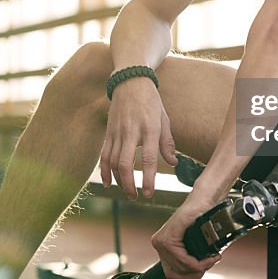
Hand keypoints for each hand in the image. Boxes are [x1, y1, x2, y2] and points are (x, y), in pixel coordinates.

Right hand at [100, 77, 176, 199]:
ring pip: (112, 162)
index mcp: (150, 128)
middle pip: (125, 163)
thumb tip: (173, 163)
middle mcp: (132, 131)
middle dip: (129, 184)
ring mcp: (117, 132)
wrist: (130, 81)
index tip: (149, 194)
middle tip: (135, 197)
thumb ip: (167, 143)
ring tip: (127, 192)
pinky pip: (104, 155)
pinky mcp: (108, 132)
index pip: (148, 158)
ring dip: (118, 180)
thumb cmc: (151, 102)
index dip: (148, 178)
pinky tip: (109, 183)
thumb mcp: (164, 119)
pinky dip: (104, 171)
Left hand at [152, 197, 221, 278]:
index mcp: (162, 245)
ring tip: (212, 259)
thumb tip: (195, 276)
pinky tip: (209, 258)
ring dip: (201, 267)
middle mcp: (158, 244)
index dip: (191, 275)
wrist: (204, 202)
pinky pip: (183, 260)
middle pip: (176, 273)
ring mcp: (161, 241)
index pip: (172, 273)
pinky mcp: (168, 238)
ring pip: (181, 268)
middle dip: (196, 273)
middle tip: (210, 263)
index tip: (205, 270)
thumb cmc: (201, 219)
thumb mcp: (193, 243)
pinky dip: (198, 263)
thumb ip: (189, 259)